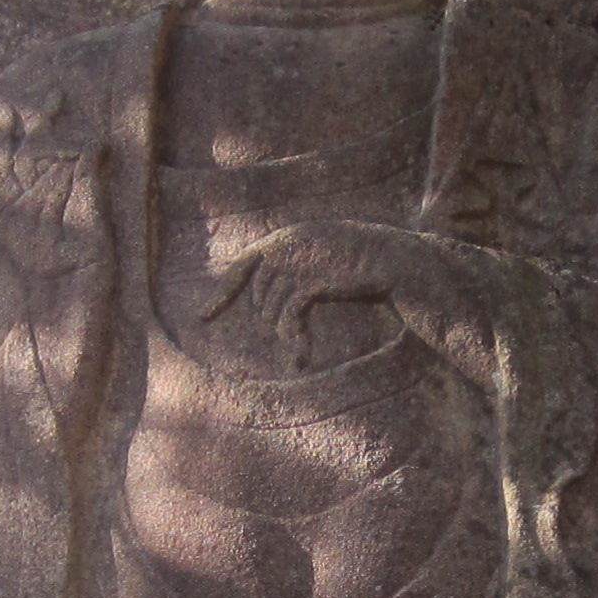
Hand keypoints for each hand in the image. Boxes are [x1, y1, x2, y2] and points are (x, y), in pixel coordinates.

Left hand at [207, 217, 498, 371]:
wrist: (392, 259)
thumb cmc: (360, 263)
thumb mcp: (320, 259)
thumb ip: (293, 270)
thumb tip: (269, 303)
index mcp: (283, 237)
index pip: (241, 266)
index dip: (222, 294)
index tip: (205, 317)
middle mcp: (283, 246)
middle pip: (260, 297)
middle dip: (272, 321)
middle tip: (295, 337)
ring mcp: (295, 263)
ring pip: (272, 311)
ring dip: (286, 335)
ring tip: (300, 348)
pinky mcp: (309, 282)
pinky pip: (290, 319)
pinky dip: (295, 342)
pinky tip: (303, 359)